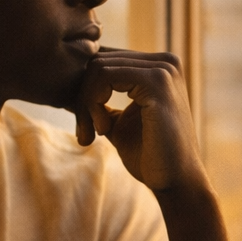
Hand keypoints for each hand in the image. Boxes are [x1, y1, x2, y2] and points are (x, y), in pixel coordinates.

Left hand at [74, 48, 207, 192]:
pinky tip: (103, 130)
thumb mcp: (117, 121)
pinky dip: (93, 103)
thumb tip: (66, 85)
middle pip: (99, 61)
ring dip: (86, 103)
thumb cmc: (148, 155)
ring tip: (94, 133)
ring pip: (98, 67)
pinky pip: (104, 76)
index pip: (105, 59)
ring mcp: (163, 69)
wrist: (175, 181)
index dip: (85, 90)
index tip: (85, 125)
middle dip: (83, 98)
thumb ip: (99, 100)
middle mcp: (164, 61)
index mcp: (158, 67)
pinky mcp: (157, 82)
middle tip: (86, 133)